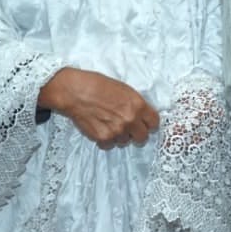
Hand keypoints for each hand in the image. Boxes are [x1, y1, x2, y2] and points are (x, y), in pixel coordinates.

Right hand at [38, 67, 159, 148]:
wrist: (76, 92)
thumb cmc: (99, 86)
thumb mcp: (125, 90)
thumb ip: (136, 104)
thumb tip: (142, 115)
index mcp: (138, 105)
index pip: (154, 123)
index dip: (149, 123)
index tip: (145, 123)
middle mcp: (130, 120)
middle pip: (142, 137)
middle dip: (137, 133)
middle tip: (129, 128)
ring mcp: (116, 131)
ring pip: (125, 142)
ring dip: (120, 136)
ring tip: (110, 124)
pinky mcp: (102, 138)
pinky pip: (109, 145)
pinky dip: (106, 140)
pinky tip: (101, 129)